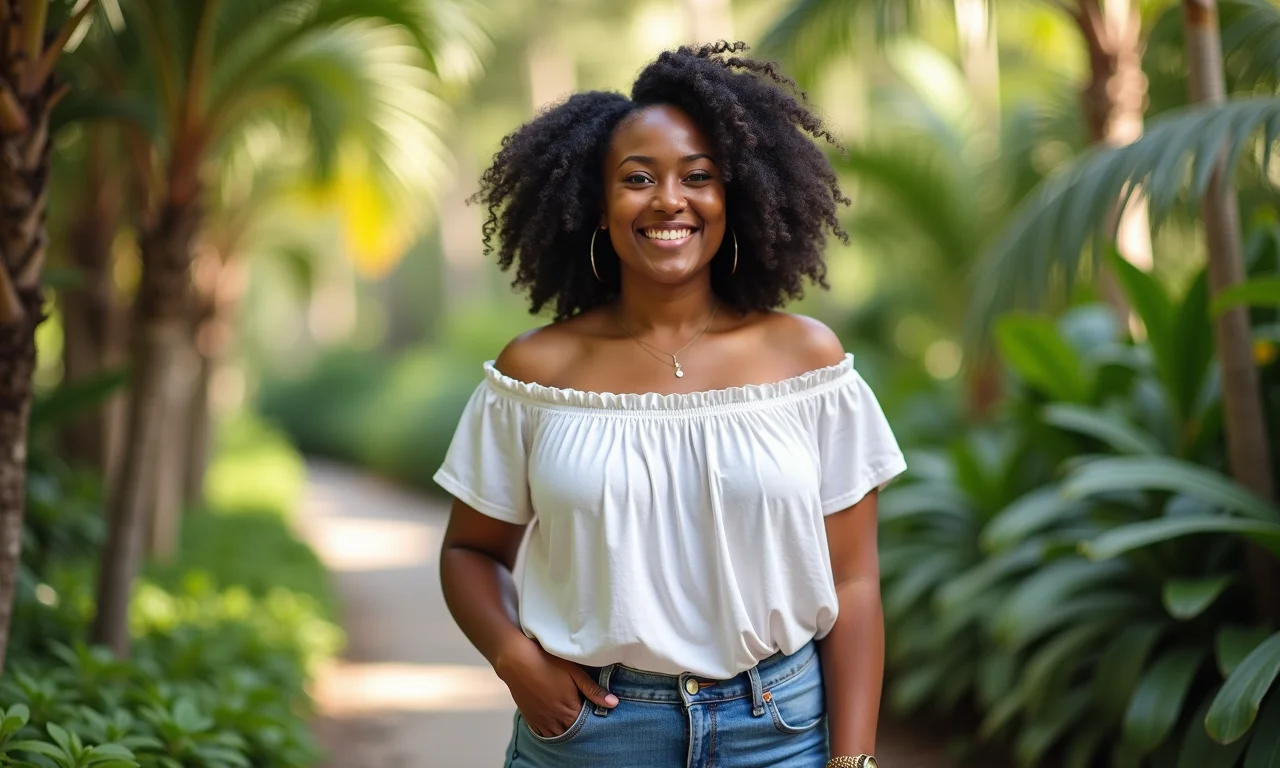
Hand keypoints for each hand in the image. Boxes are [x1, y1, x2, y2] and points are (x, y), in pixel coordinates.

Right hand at [494, 635, 617, 737]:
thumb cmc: (547, 661)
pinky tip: (556, 723)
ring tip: (571, 719)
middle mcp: (554, 718)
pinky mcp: (530, 718)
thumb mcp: (574, 671)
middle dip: (580, 727)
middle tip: (584, 716)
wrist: (516, 659)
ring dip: (566, 730)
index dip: (592, 720)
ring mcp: (541, 720)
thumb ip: (593, 689)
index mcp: (568, 708)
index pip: (586, 724)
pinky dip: (552, 732)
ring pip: (558, 735)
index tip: (596, 712)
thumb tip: (614, 703)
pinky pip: (543, 733)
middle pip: (572, 732)